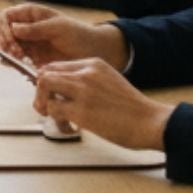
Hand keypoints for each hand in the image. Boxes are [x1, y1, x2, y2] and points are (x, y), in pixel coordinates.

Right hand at [0, 2, 127, 71]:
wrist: (93, 52)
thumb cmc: (78, 34)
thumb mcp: (58, 28)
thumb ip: (36, 29)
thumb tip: (14, 28)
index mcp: (31, 15)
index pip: (7, 16)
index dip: (4, 26)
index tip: (11, 38)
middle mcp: (26, 28)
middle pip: (4, 32)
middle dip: (5, 41)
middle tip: (16, 52)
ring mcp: (29, 43)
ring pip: (8, 46)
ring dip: (8, 53)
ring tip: (19, 59)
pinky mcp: (33, 58)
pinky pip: (17, 60)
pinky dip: (13, 63)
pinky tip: (15, 65)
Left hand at [30, 57, 173, 150]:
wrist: (151, 121)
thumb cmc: (132, 108)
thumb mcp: (110, 81)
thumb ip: (89, 81)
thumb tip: (65, 91)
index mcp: (93, 64)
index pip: (57, 65)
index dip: (48, 80)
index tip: (50, 94)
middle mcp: (85, 73)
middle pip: (46, 73)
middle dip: (41, 91)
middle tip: (46, 106)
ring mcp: (82, 90)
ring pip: (44, 86)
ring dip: (44, 104)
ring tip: (56, 117)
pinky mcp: (81, 110)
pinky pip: (53, 110)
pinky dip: (55, 120)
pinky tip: (69, 128)